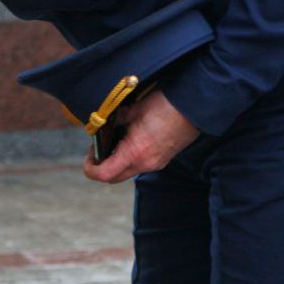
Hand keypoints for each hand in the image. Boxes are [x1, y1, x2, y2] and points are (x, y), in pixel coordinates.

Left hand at [82, 87, 199, 184]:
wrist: (194, 107)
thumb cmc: (164, 106)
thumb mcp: (133, 110)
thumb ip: (116, 120)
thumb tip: (104, 123)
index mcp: (135, 153)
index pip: (105, 174)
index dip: (90, 168)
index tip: (89, 154)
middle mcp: (145, 164)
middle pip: (114, 177)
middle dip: (101, 167)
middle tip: (97, 148)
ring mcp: (155, 164)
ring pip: (127, 171)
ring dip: (116, 161)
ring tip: (113, 140)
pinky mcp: (162, 159)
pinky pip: (140, 164)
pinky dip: (129, 156)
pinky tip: (129, 139)